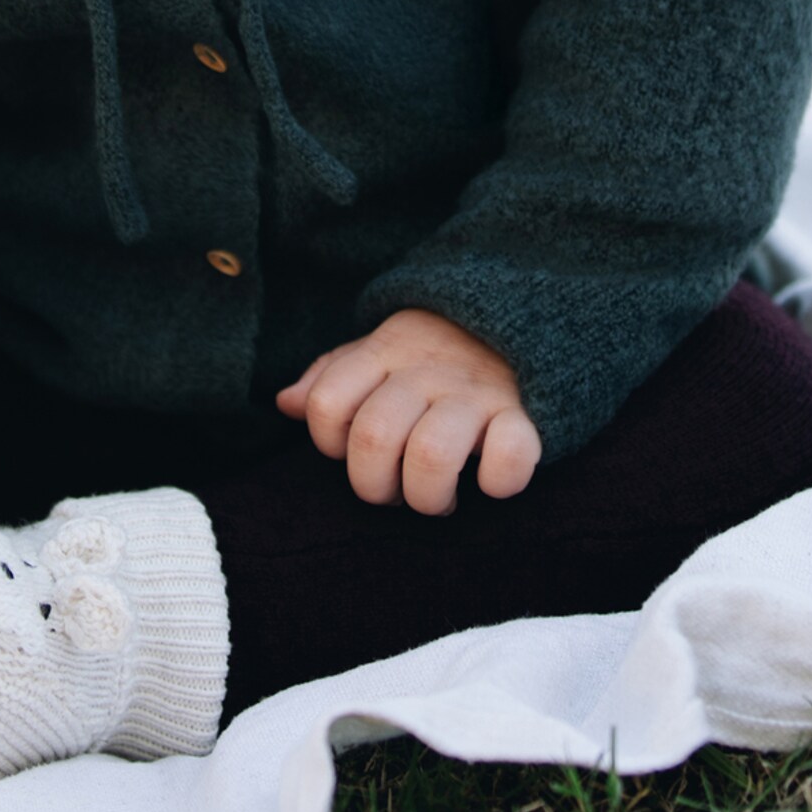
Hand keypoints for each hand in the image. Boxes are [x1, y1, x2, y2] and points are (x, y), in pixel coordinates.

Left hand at [274, 306, 542, 514]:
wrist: (521, 314)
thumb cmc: (436, 352)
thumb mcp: (379, 351)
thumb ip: (332, 377)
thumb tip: (286, 404)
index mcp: (384, 352)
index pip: (326, 404)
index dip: (330, 443)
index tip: (354, 449)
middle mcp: (426, 370)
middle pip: (374, 438)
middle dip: (375, 486)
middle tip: (397, 489)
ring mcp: (475, 391)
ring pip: (431, 455)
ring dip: (428, 495)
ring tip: (438, 497)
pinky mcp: (525, 414)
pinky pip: (509, 455)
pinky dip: (499, 480)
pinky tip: (490, 482)